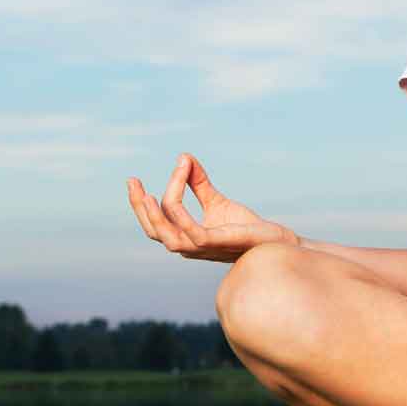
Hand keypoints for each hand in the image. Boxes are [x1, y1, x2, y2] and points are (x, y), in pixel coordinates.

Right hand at [126, 153, 299, 262]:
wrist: (274, 242)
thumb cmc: (245, 226)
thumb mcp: (217, 201)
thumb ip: (199, 183)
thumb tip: (184, 157)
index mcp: (186, 236)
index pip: (156, 223)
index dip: (142, 203)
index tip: (136, 178)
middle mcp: (190, 246)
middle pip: (154, 231)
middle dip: (139, 208)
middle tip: (132, 182)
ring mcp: (202, 248)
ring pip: (167, 237)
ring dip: (155, 215)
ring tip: (147, 194)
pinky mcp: (218, 243)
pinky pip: (192, 234)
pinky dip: (180, 217)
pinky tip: (173, 200)